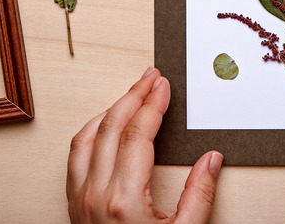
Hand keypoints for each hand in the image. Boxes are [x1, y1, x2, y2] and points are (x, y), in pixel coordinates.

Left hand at [67, 67, 222, 222]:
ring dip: (110, 111)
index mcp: (125, 200)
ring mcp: (80, 199)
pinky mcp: (74, 205)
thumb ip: (199, 196)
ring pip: (87, 137)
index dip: (153, 105)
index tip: (163, 87)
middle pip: (110, 127)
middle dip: (132, 96)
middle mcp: (96, 195)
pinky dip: (92, 132)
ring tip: (131, 96)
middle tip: (150, 78)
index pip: (138, 135)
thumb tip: (210, 160)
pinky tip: (106, 125)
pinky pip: (75, 156)